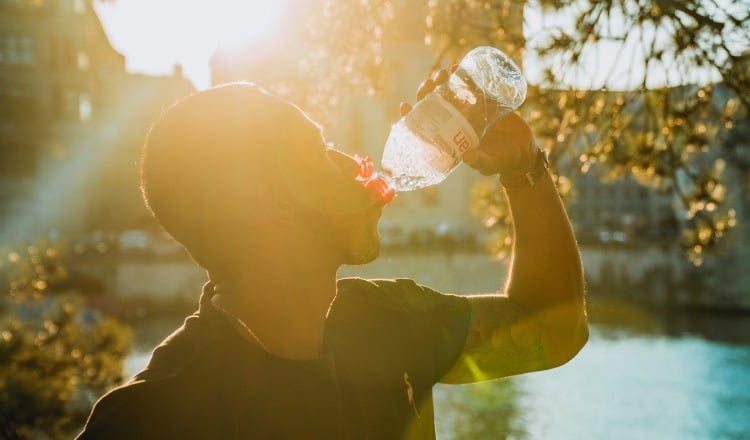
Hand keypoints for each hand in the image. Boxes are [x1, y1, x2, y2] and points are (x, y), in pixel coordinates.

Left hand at [400, 68, 536, 178]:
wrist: (522, 151)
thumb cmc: (501, 161)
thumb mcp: (489, 163)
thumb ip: (480, 161)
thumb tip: (467, 156)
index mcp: (449, 138)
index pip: (424, 127)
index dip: (411, 117)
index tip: (404, 106)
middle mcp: (455, 123)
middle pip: (433, 105)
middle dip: (427, 93)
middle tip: (430, 82)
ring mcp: (468, 111)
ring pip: (449, 93)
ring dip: (442, 82)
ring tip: (443, 73)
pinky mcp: (483, 102)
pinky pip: (469, 87)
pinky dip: (463, 77)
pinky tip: (458, 68)